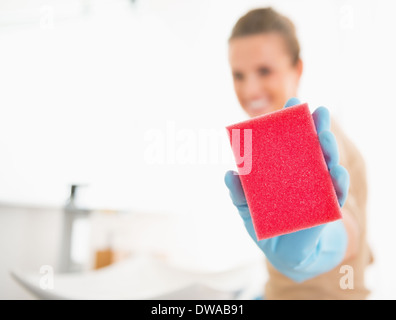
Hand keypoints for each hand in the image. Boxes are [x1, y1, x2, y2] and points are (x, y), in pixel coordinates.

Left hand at [224, 97, 349, 281]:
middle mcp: (302, 173)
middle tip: (318, 112)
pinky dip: (338, 182)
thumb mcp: (245, 208)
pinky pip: (336, 192)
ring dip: (328, 150)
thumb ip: (237, 193)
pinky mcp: (328, 207)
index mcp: (282, 169)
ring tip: (326, 139)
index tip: (290, 104)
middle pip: (311, 146)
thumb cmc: (262, 224)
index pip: (287, 142)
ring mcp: (317, 188)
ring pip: (327, 164)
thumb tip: (229, 174)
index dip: (289, 123)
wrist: (283, 252)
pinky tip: (337, 172)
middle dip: (316, 128)